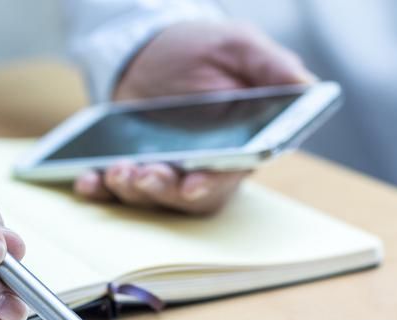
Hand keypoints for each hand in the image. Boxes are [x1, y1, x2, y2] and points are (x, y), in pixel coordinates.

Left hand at [74, 21, 313, 213]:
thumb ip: (272, 67)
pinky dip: (99, 190)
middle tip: (143, 174)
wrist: (150, 45)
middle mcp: (200, 166)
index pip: (228, 176)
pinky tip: (88, 181)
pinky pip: (113, 190)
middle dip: (163, 191)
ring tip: (117, 170)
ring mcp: (163, 168)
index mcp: (236, 145)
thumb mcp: (238, 45)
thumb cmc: (202, 46)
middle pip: (185, 196)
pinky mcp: (129, 165)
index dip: (210, 185)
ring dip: (132, 190)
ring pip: (151, 197)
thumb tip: (308, 87)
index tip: (190, 187)